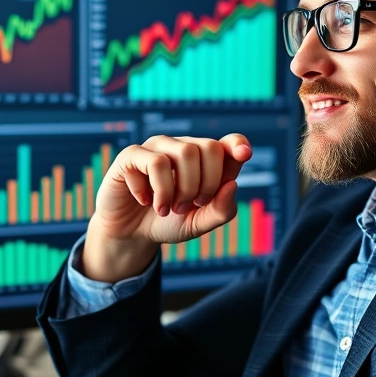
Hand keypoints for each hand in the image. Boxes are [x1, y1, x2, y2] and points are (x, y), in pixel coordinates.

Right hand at [81, 134, 251, 282]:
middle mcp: (182, 147)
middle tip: (189, 206)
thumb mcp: (199, 224)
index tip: (244, 155)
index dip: (238, 144)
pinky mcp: (131, 156)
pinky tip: (146, 201)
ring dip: (179, 190)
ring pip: (184, 152)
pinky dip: (155, 190)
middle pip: (209, 148)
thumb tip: (232, 185)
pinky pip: (153, 162)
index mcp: (204, 160)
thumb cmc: (168, 222)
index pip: (228, 142)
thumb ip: (221, 210)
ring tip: (167, 209)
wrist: (130, 234)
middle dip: (205, 184)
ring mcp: (156, 148)